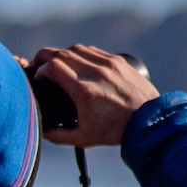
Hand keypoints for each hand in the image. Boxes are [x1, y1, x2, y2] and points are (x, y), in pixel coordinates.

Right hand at [27, 44, 157, 146]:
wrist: (149, 121)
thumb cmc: (115, 131)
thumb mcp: (84, 137)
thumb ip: (59, 135)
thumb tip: (41, 131)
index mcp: (84, 90)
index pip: (53, 66)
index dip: (40, 69)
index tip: (38, 77)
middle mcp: (95, 72)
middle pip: (61, 52)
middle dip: (44, 56)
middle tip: (38, 64)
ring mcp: (108, 64)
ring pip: (77, 48)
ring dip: (62, 53)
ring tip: (57, 63)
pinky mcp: (118, 61)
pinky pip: (93, 50)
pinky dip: (80, 53)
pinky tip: (77, 61)